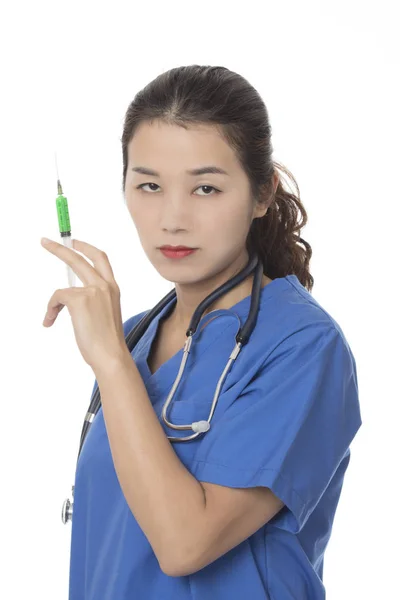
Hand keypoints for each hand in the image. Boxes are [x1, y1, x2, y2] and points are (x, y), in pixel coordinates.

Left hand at [41, 237, 127, 370]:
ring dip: (54, 303)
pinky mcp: (79, 299)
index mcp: (113, 288)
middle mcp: (105, 285)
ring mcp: (93, 291)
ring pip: (63, 288)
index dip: (86, 248)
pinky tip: (51, 322)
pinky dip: (51, 310)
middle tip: (46, 242)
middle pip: (80, 259)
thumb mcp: (106, 314)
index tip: (75, 243)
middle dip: (61, 249)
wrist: (111, 354)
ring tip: (51, 317)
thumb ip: (95, 300)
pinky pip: (57, 298)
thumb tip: (71, 298)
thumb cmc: (108, 342)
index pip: (100, 259)